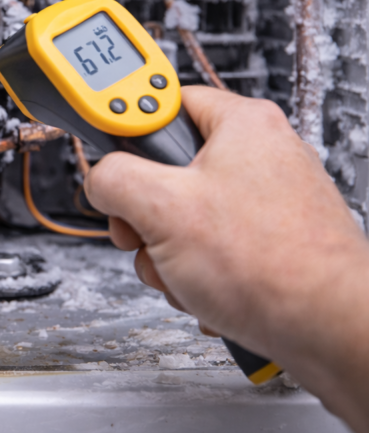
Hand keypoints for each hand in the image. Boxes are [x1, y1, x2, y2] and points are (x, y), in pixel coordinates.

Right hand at [85, 86, 368, 432]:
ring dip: (166, 253)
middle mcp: (259, 155)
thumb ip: (113, 177)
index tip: (103, 143)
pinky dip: (197, 273)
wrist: (333, 332)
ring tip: (183, 274)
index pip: (163, 100)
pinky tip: (207, 291)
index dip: (126, 128)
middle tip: (142, 233)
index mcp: (241, 124)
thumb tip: (99, 178)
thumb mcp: (162, 209)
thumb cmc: (272, 268)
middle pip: (166, 169)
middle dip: (143, 214)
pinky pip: (209, 248)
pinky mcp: (271, 242)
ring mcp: (267, 202)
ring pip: (182, 216)